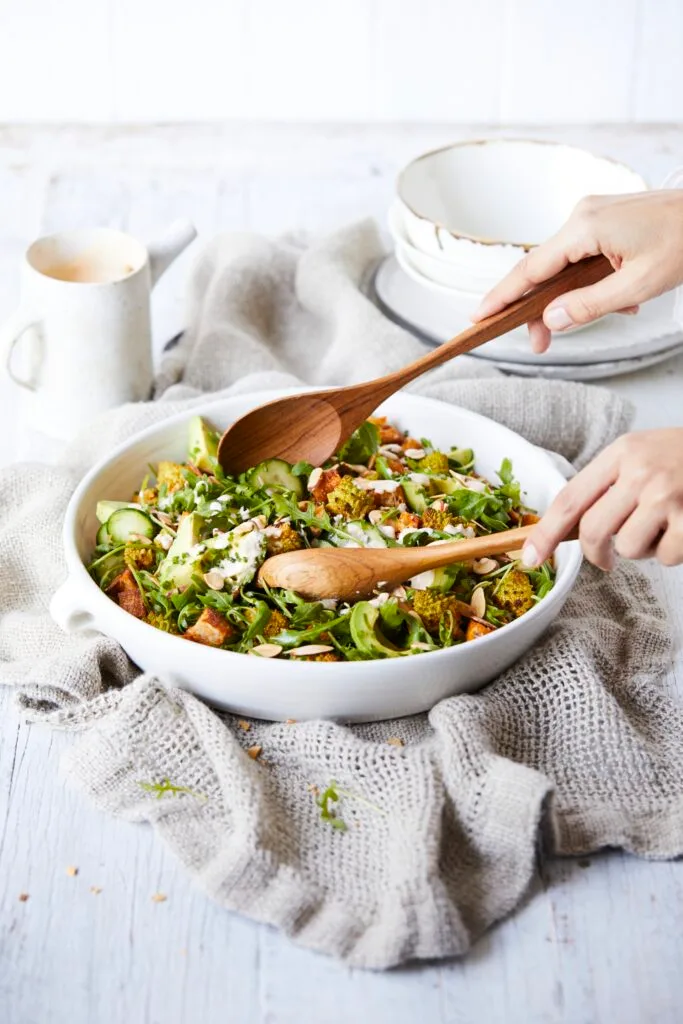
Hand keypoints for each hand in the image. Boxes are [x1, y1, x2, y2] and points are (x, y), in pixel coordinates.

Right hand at [473, 190, 682, 352]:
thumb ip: (589, 305)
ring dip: (578, 296)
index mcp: (584, 227)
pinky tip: (623, 296)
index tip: (479, 316)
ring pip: (566, 266)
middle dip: (541, 308)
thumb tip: (551, 319)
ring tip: (614, 312)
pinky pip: (585, 256)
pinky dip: (595, 281)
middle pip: (543, 271)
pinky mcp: (605, 219)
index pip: (529, 270)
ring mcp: (593, 215)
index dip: (502, 297)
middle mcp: (582, 216)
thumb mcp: (638, 286)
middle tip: (540, 343)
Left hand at [522, 429, 682, 569]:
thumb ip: (607, 486)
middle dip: (595, 553)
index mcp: (622, 453)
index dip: (545, 534)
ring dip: (642, 549)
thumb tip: (564, 530)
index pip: (570, 499)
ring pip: (628, 548)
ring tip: (662, 527)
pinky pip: (664, 558)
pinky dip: (672, 553)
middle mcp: (641, 471)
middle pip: (592, 530)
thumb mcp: (641, 456)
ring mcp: (668, 495)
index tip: (531, 558)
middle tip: (606, 558)